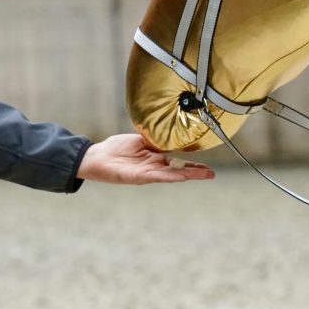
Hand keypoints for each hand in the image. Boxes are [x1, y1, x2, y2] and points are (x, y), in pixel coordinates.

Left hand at [76, 134, 214, 184]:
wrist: (97, 157)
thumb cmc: (116, 149)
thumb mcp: (140, 140)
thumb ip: (155, 139)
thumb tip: (170, 132)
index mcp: (155, 158)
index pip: (178, 161)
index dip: (193, 163)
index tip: (207, 166)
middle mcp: (154, 167)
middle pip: (179, 170)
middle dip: (195, 172)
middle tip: (211, 174)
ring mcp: (147, 173)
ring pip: (171, 174)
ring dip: (187, 175)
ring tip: (203, 175)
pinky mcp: (138, 176)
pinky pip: (157, 175)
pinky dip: (169, 176)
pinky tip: (180, 176)